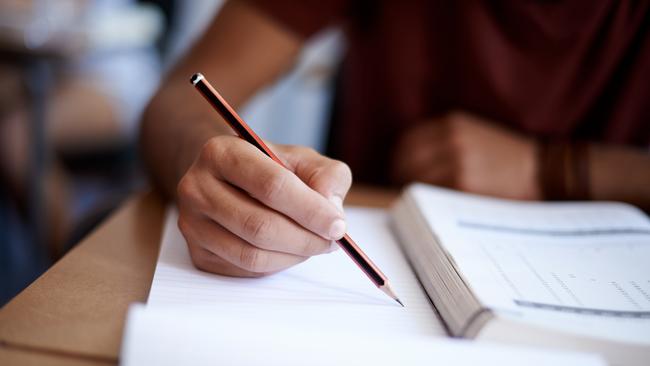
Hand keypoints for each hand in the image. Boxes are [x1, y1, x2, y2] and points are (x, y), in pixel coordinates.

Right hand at [177, 135, 351, 276]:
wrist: (228, 179)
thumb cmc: (269, 168)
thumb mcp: (302, 159)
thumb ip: (326, 175)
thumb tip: (331, 209)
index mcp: (221, 152)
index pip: (271, 185)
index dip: (310, 210)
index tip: (338, 225)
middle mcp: (197, 187)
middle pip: (260, 225)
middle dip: (306, 238)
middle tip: (332, 241)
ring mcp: (193, 223)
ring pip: (252, 254)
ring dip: (294, 256)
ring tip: (315, 244)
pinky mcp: (198, 253)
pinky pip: (246, 270)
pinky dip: (278, 264)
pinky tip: (290, 249)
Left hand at [392, 111, 539, 199]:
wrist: (541, 171)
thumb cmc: (506, 158)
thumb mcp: (474, 134)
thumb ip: (442, 141)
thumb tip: (407, 161)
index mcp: (452, 124)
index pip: (407, 141)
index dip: (399, 159)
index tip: (398, 172)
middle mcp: (451, 139)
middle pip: (406, 160)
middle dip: (400, 176)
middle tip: (402, 191)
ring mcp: (456, 161)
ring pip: (415, 178)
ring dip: (410, 191)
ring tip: (414, 201)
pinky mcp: (463, 184)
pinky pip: (431, 193)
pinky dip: (424, 201)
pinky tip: (429, 207)